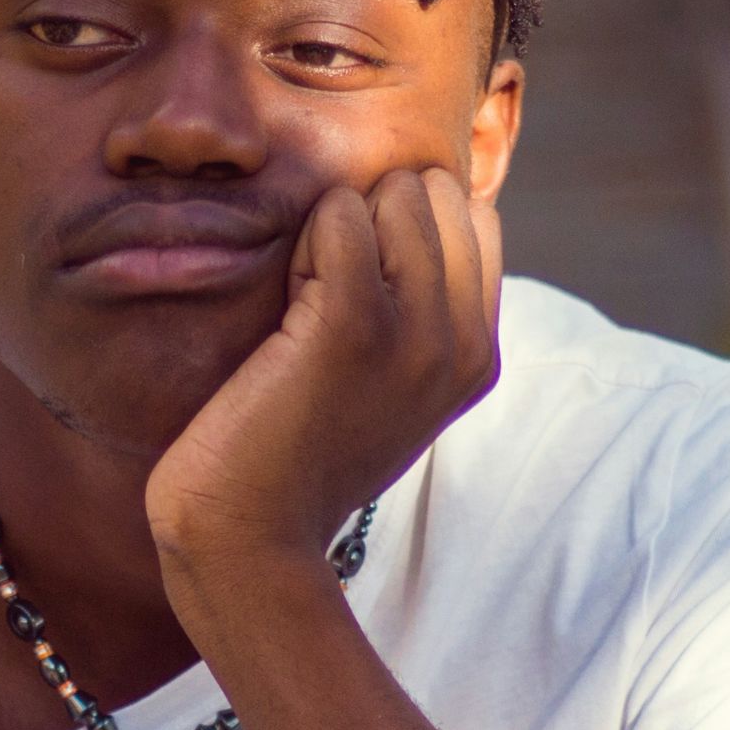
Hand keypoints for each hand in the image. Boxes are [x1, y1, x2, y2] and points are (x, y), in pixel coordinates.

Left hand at [144, 167, 502, 565]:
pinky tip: (287, 299)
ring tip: (304, 301)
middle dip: (374, 215)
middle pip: (438, 193)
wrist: (249, 537)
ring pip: (396, 194)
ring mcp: (417, 331)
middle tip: (325, 292)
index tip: (359, 288)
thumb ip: (417, 314)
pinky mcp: (352, 321)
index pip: (475, 217)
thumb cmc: (294, 454)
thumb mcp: (387, 386)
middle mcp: (464, 341)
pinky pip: (341, 213)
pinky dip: (307, 235)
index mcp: (480, 354)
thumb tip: (409, 211)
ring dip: (337, 224)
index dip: (405, 227)